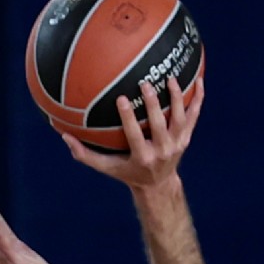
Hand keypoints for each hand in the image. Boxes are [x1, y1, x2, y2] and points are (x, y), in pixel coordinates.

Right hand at [61, 72, 204, 193]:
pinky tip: (199, 79)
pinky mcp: (186, 137)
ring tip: (170, 78)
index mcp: (142, 157)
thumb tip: (63, 136)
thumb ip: (85, 154)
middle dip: (154, 104)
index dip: (129, 117)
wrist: (158, 185)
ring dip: (176, 98)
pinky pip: (194, 115)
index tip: (122, 98)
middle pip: (159, 124)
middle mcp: (162, 150)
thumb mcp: (107, 167)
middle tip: (145, 83)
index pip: (135, 134)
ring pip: (179, 117)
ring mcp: (177, 144)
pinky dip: (198, 98)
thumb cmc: (127, 173)